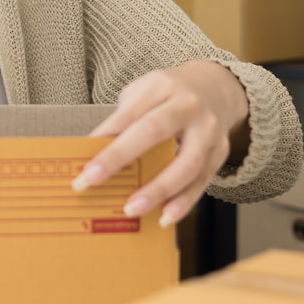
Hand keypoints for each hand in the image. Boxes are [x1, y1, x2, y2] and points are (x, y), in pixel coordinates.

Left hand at [72, 61, 249, 227]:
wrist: (216, 86)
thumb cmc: (168, 95)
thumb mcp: (144, 93)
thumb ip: (123, 119)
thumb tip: (94, 155)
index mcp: (160, 86)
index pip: (128, 113)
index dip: (105, 138)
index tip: (83, 165)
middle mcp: (187, 105)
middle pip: (153, 130)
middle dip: (120, 156)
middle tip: (93, 181)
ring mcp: (208, 129)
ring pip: (186, 162)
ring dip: (158, 190)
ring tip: (131, 209)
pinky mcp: (220, 151)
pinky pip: (202, 180)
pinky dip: (184, 202)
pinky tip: (165, 217)